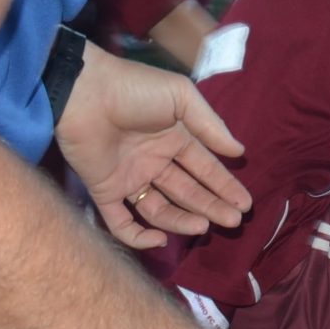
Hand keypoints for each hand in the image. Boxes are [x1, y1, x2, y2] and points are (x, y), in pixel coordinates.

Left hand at [55, 47, 249, 247]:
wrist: (84, 92)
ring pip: (160, 210)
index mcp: (173, 138)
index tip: (245, 204)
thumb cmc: (135, 89)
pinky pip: (121, 222)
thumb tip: (238, 151)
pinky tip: (160, 239)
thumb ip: (210, 126)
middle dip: (212, 206)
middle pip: (187, 191)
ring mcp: (129, 178)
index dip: (225, 185)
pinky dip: (138, 237)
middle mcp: (154, 161)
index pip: (204, 167)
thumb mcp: (181, 97)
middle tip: (234, 221)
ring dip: (183, 220)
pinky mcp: (105, 190)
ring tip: (204, 226)